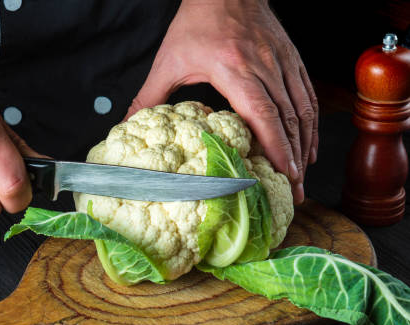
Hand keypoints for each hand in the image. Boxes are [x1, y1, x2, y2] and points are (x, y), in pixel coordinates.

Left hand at [126, 0, 317, 203]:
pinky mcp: (290, 59)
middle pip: (287, 119)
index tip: (283, 174)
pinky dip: (311, 122)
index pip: (262, 114)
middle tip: (295, 190)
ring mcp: (281, 62)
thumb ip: (149, 96)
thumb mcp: (168, 59)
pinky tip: (308, 142)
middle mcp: (264, 67)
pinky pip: (306, 94)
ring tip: (303, 175)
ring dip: (305, 144)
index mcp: (234, 69)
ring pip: (302, 109)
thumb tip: (126, 124)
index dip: (276, 146)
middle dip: (293, 158)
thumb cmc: (197, 21)